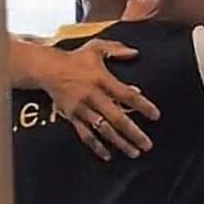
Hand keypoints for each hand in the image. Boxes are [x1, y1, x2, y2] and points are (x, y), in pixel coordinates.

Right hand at [10, 38, 159, 159]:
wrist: (47, 69)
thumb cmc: (75, 58)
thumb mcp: (96, 48)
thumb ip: (117, 49)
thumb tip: (136, 52)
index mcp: (102, 79)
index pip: (126, 94)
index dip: (142, 105)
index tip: (155, 116)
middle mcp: (93, 96)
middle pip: (117, 117)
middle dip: (133, 133)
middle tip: (147, 145)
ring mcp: (82, 108)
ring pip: (103, 129)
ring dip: (119, 142)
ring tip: (134, 153)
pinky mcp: (72, 117)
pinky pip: (85, 135)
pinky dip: (96, 146)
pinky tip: (107, 155)